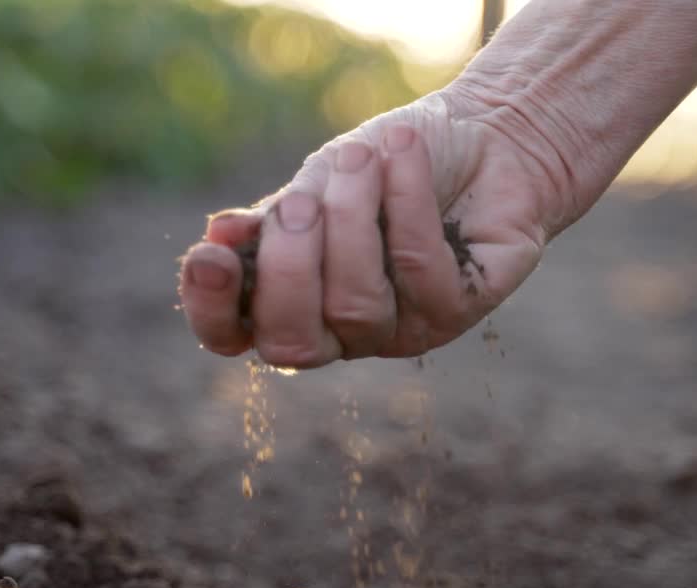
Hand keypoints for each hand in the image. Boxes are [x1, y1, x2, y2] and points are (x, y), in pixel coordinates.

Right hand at [178, 84, 576, 368]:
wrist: (486, 134)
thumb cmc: (390, 165)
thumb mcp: (320, 180)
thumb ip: (276, 218)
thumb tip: (218, 235)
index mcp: (292, 299)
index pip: (234, 337)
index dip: (213, 311)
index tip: (210, 256)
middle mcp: (341, 330)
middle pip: (292, 345)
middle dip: (289, 270)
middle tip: (304, 201)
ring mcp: (399, 329)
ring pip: (356, 306)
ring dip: (352, 220)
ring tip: (363, 157)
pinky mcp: (458, 311)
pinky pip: (417, 271)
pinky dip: (406, 202)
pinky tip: (405, 153)